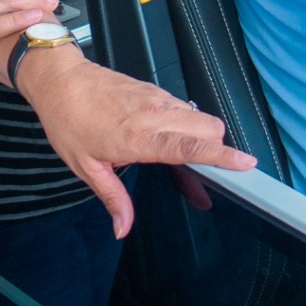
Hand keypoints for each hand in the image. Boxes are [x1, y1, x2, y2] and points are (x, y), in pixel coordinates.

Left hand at [15, 45, 254, 236]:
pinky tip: (166, 135)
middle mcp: (154, 115)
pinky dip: (186, 123)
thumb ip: (112, 197)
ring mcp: (156, 99)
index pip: (192, 147)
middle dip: (217, 148)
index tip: (245, 164)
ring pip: (199, 116)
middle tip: (207, 170)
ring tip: (183, 155)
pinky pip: (183, 107)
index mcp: (139, 138)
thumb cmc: (68, 119)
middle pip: (210, 128)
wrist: (59, 79)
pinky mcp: (154, 90)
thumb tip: (123, 226)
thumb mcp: (86, 166)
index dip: (222, 157)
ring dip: (202, 135)